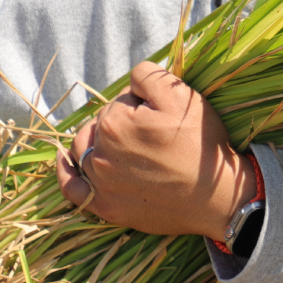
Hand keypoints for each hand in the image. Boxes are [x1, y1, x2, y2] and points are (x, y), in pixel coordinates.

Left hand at [56, 61, 256, 238]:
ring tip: (124, 144)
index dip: (143, 105)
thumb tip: (129, 81)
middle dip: (123, 122)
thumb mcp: (180, 96)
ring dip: (98, 141)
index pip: (119, 101)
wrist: (216, 195)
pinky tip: (66, 160)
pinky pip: (72, 189)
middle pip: (101, 123)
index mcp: (114, 123)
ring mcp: (101, 183)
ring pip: (84, 148)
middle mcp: (99, 153)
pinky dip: (65, 172)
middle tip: (156, 135)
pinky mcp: (106, 207)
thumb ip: (147, 75)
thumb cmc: (200, 143)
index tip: (163, 118)